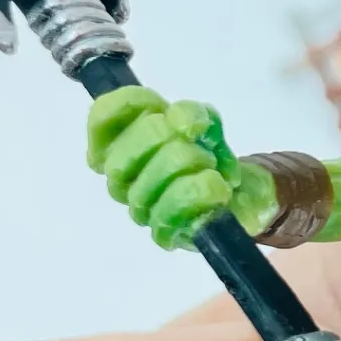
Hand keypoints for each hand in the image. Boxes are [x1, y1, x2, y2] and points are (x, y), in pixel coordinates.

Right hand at [86, 87, 277, 246]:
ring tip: (213, 167)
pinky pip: (168, 217)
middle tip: (197, 144)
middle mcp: (120, 178)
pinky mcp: (163, 235)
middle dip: (166, 142)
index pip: (101, 118)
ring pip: (143, 188)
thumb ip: (193, 114)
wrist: (238, 194)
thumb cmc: (208, 154)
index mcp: (120, 143)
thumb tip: (182, 122)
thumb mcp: (206, 123)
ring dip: (189, 168)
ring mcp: (139, 209)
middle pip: (119, 159)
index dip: (132, 105)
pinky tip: (216, 188)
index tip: (161, 106)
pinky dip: (198, 195)